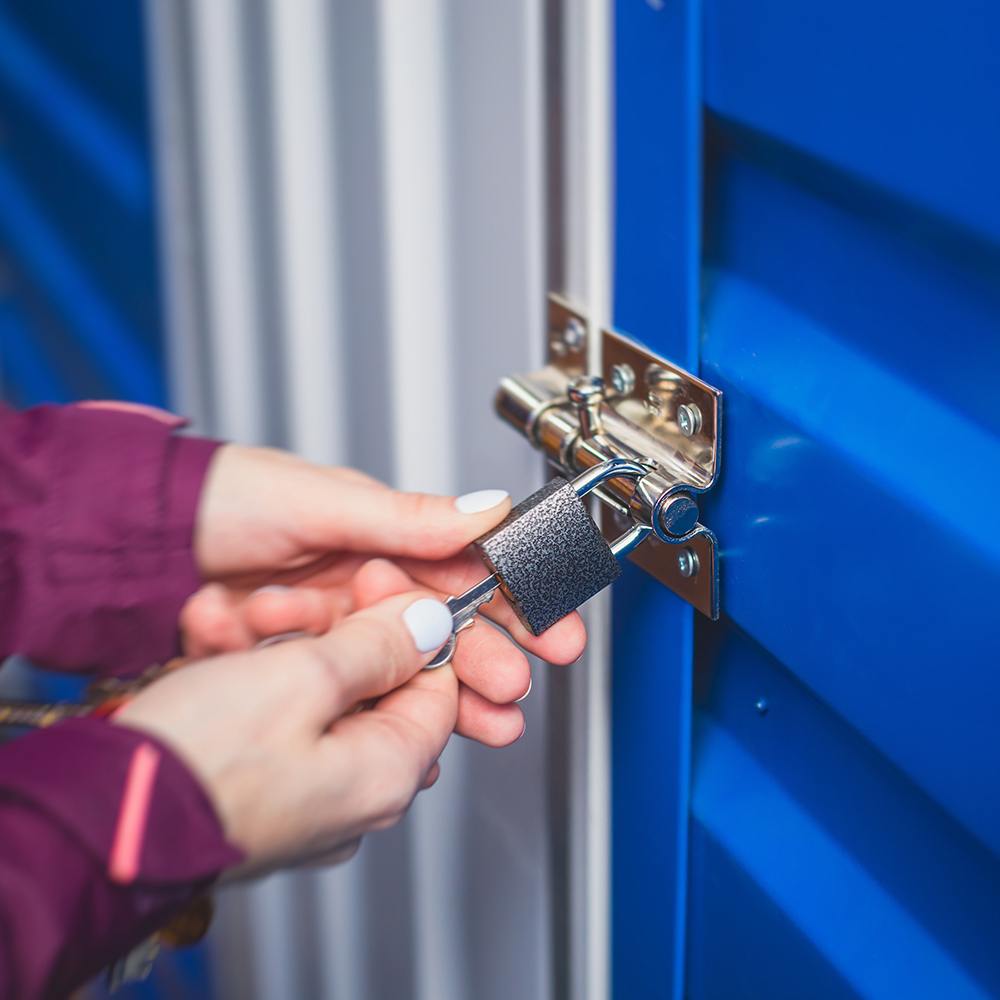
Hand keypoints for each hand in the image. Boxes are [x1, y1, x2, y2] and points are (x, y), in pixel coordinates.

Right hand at [116, 586, 457, 877]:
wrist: (91, 821)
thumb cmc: (193, 762)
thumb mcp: (302, 679)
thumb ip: (378, 646)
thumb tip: (429, 625)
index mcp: (386, 774)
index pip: (439, 685)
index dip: (410, 623)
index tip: (374, 581)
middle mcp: (354, 797)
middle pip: (371, 687)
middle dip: (325, 630)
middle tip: (279, 602)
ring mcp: (306, 799)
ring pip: (314, 697)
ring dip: (276, 648)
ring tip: (224, 622)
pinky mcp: (259, 794)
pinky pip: (273, 722)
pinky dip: (249, 682)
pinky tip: (210, 654)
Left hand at [185, 446, 587, 745]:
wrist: (145, 542)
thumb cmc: (228, 497)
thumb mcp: (323, 503)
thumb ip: (408, 517)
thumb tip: (488, 509)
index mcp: (386, 536)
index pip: (470, 572)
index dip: (518, 602)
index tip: (557, 631)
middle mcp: (370, 583)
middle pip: (448, 629)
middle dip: (489, 660)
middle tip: (517, 689)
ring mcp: (342, 626)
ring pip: (414, 667)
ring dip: (455, 698)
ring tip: (492, 726)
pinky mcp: (310, 661)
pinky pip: (363, 689)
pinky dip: (393, 711)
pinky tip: (424, 733)